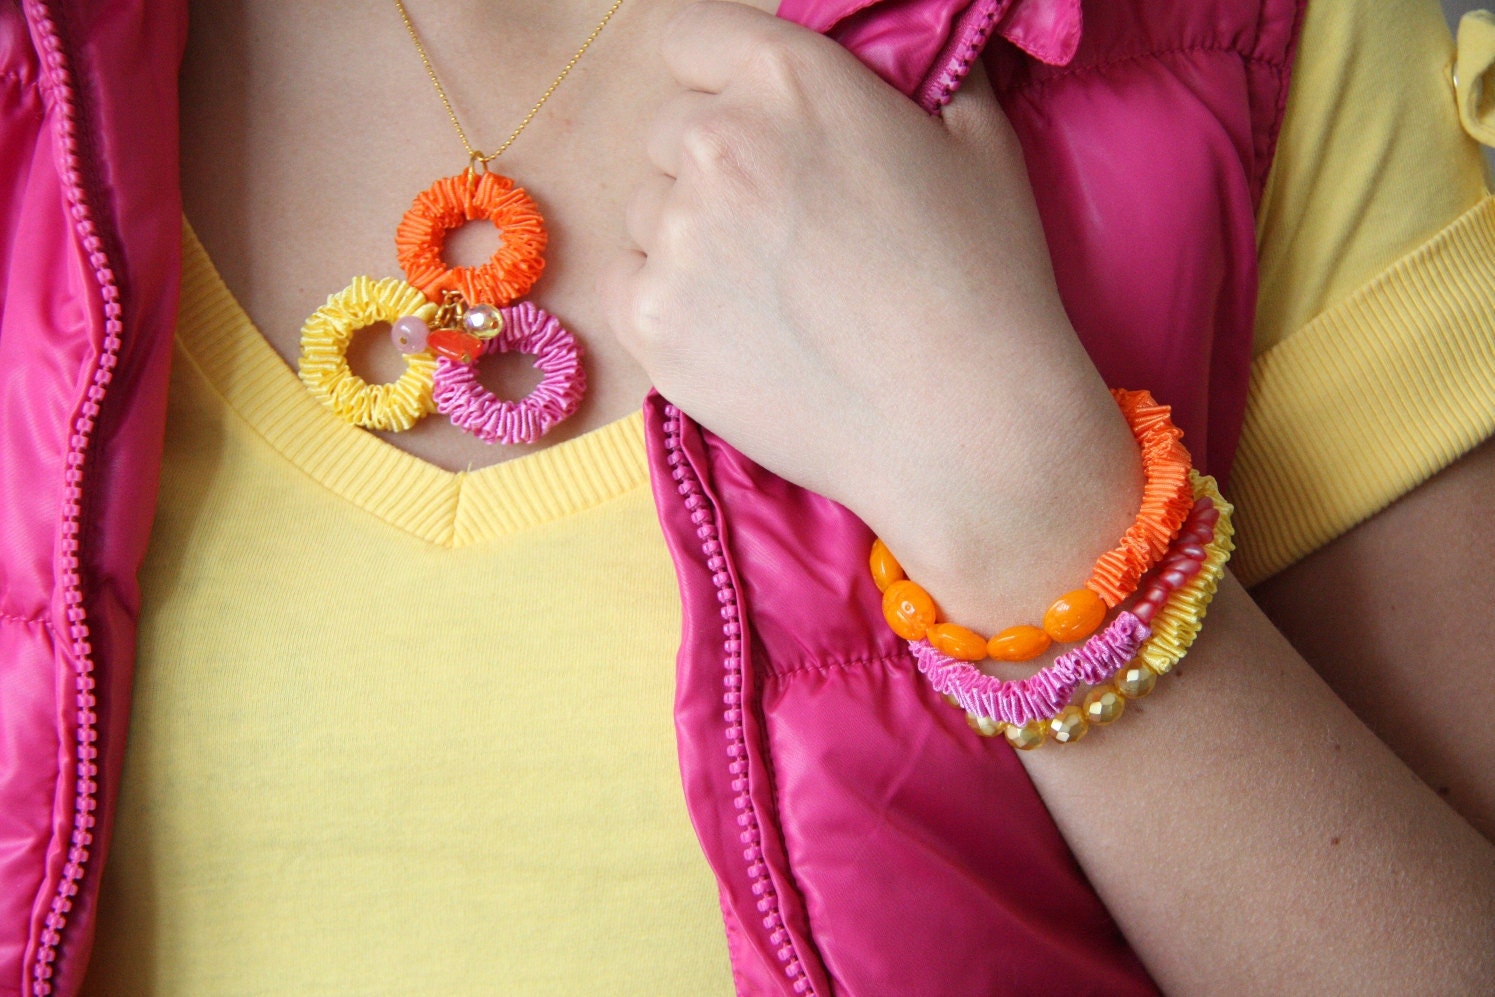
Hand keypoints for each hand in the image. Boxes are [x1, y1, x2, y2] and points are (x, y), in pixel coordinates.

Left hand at [602, 1, 1139, 626]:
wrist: (965, 427)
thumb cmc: (985, 282)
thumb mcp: (978, 142)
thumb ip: (915, 73)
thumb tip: (903, 50)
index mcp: (787, 79)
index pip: (691, 36)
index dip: (718, 78)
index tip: (746, 119)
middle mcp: (714, 145)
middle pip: (668, 132)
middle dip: (711, 165)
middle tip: (779, 226)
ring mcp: (674, 239)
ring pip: (648, 214)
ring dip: (691, 237)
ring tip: (774, 293)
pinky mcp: (650, 326)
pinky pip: (631, 286)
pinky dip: (673, 303)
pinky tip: (745, 332)